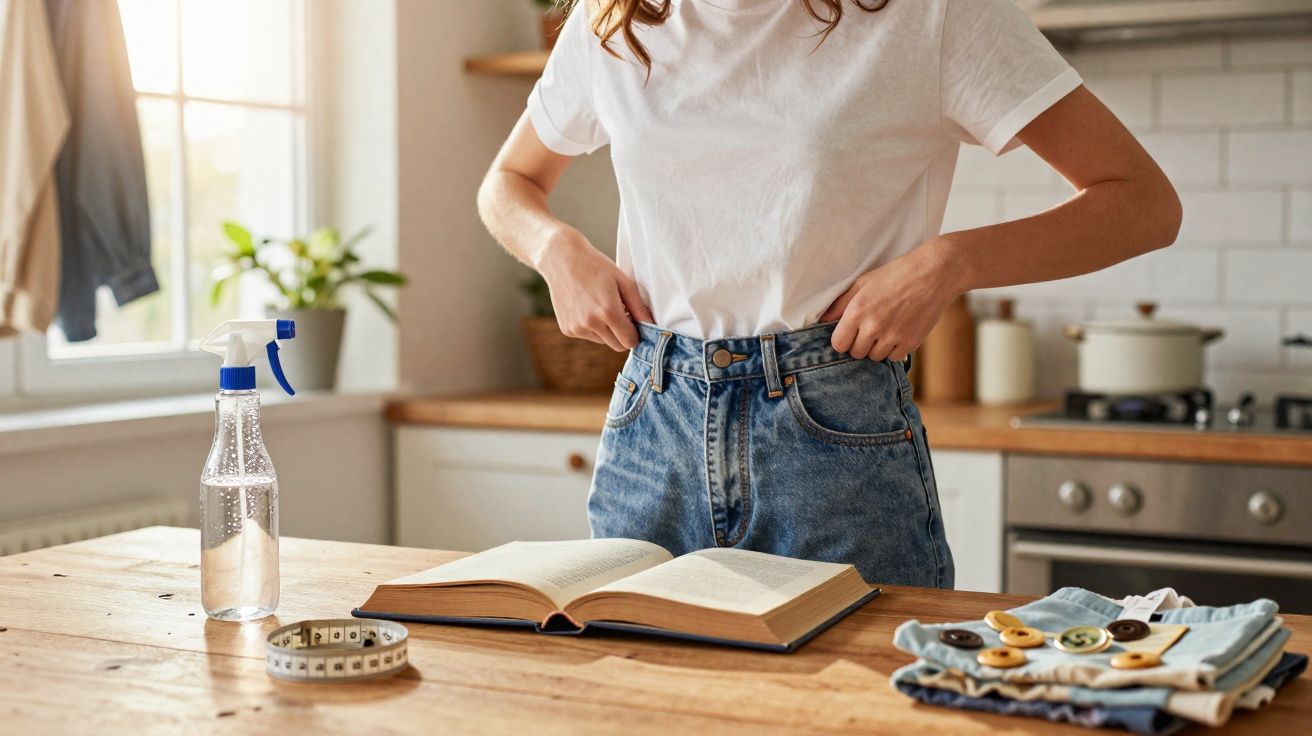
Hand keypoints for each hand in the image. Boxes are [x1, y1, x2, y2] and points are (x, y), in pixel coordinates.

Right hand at [537, 226, 652, 350]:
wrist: (562, 260)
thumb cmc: (596, 267)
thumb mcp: (623, 281)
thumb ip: (638, 306)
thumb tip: (652, 325)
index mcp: (608, 311)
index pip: (629, 342)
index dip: (635, 333)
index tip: (634, 322)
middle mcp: (591, 323)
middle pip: (617, 346)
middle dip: (622, 334)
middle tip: (619, 314)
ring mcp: (577, 328)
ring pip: (603, 341)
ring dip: (606, 330)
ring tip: (600, 306)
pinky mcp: (567, 329)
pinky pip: (588, 336)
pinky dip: (592, 327)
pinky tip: (586, 307)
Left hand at [820, 239, 961, 361]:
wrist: (935, 273)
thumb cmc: (896, 274)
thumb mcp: (863, 283)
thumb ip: (840, 304)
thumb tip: (822, 320)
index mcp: (857, 311)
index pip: (838, 344)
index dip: (842, 340)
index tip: (849, 333)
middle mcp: (873, 327)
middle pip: (856, 353)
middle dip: (859, 344)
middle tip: (869, 329)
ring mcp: (893, 336)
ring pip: (875, 357)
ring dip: (876, 348)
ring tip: (885, 329)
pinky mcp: (911, 342)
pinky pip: (894, 358)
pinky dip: (894, 350)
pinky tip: (898, 333)